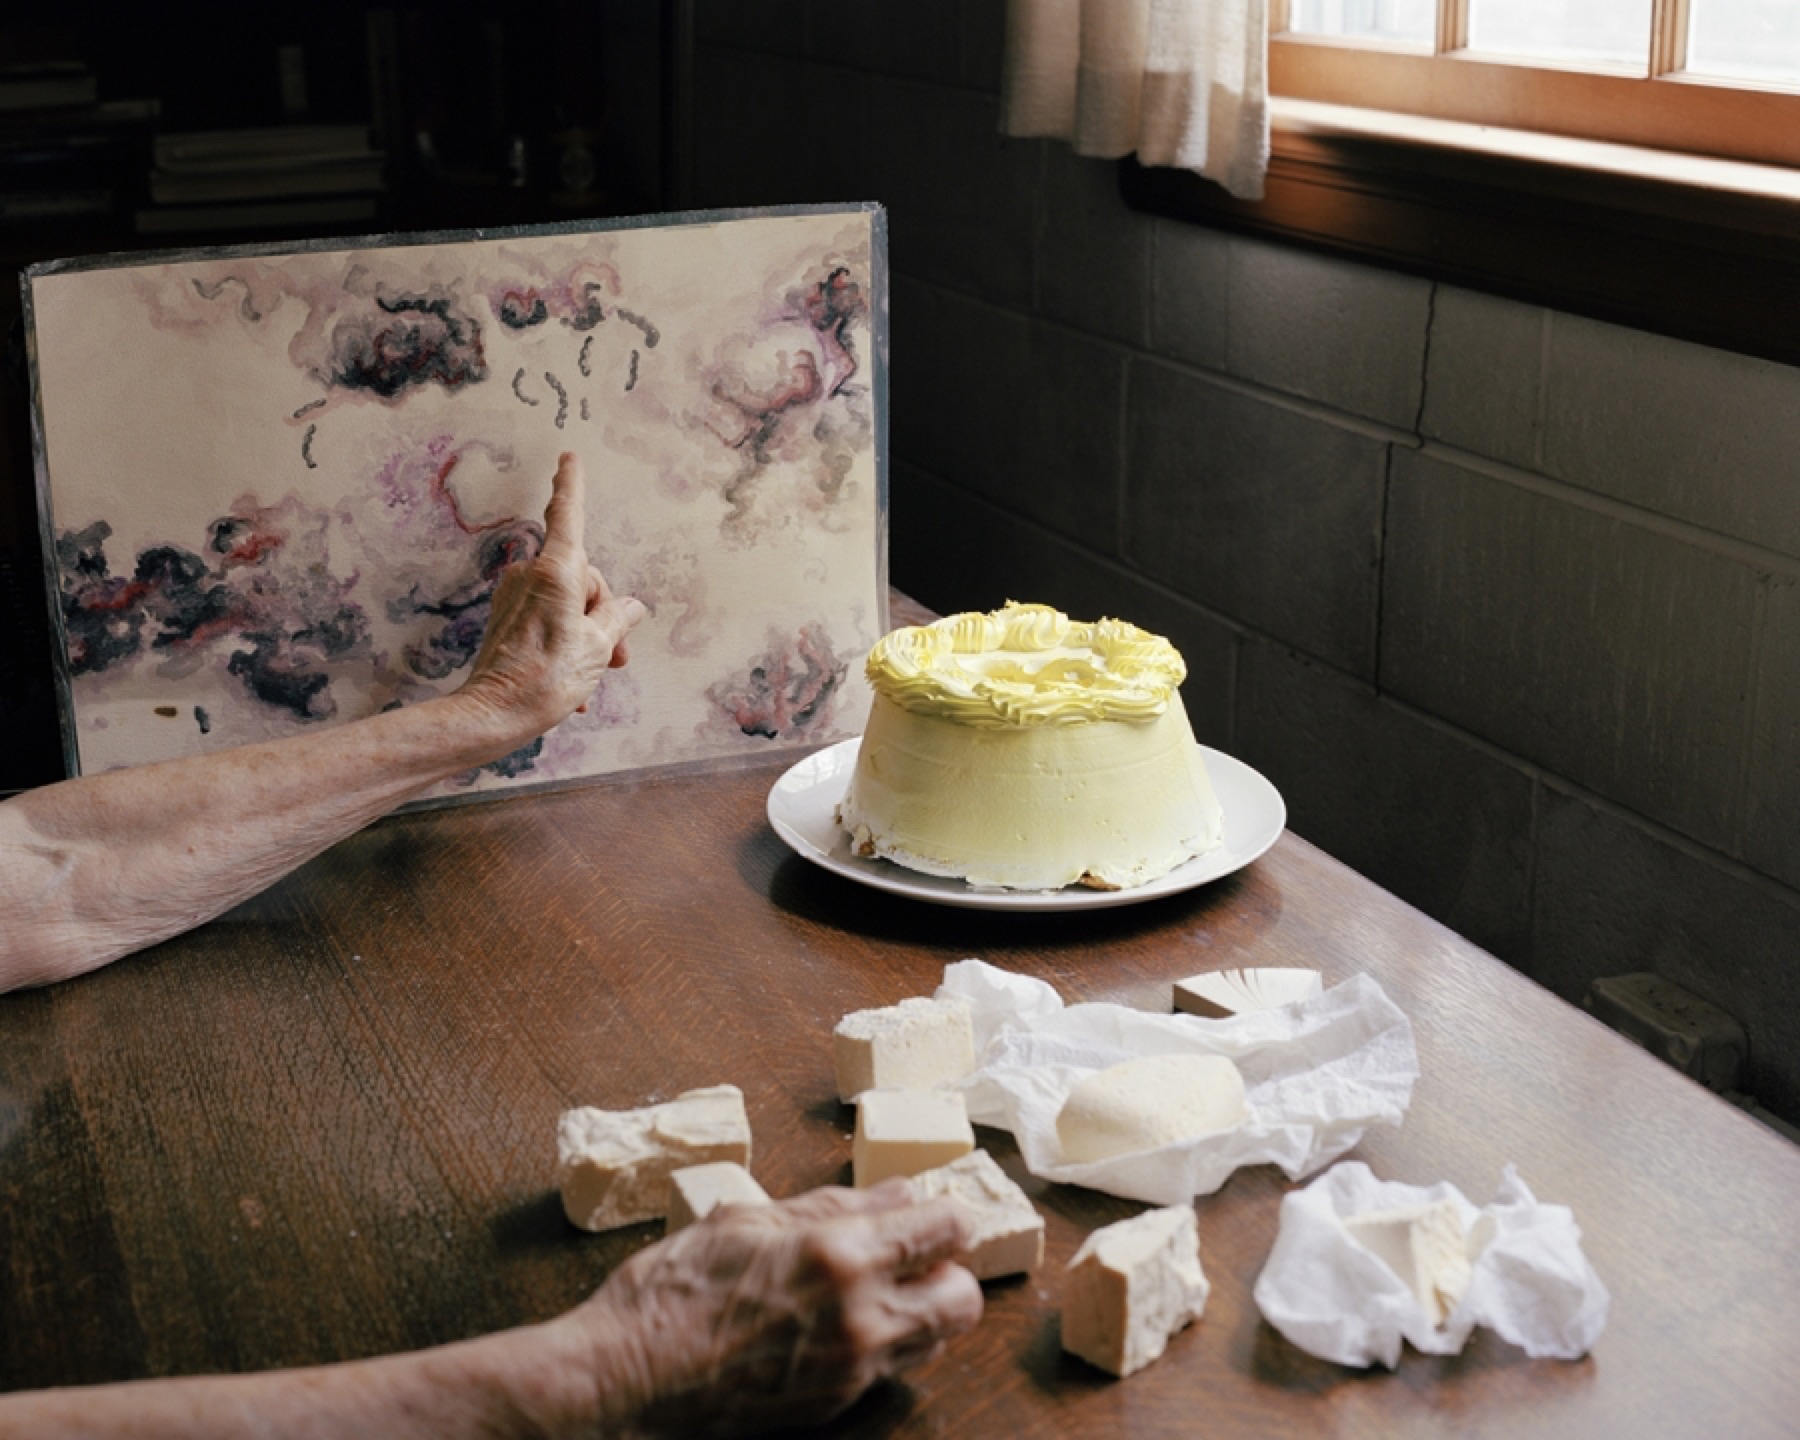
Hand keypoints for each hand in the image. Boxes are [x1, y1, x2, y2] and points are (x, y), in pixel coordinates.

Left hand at [460, 452, 646, 740]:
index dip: (572, 486)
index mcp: (556, 573)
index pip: (567, 517)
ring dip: (587, 636)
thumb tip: (630, 606)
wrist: (493, 714)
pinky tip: (575, 685)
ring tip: (592, 678)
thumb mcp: (599, 648)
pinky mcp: (508, 619)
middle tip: (616, 658)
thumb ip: (618, 619)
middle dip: (603, 613)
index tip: (568, 456)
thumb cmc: (546, 679)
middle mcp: (531, 577)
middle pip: (584, 577)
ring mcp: (516, 597)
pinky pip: (550, 620)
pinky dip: (567, 646)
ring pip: (569, 603)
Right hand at [572, 1182, 982, 1435]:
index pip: (946, 1230)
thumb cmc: (672, 1291)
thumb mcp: (747, 1220)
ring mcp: (850, 1371)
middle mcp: (860, 1318)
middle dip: (950, 1270)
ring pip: (935, 1342)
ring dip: (923, 1311)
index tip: (933, 1208)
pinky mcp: (833, 1407)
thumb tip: (898, 1192)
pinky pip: (890, 1372)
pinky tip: (839, 1324)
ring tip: (878, 1288)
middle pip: (963, 1298)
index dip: (948, 1213)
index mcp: (839, 1256)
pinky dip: (885, 1345)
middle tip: (915, 1253)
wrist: (627, 1380)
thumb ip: (833, 1205)